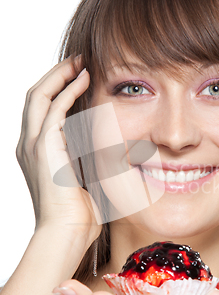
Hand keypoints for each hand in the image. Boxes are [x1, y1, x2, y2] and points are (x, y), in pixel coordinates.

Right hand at [16, 57, 101, 247]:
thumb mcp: (84, 177)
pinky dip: (68, 90)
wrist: (67, 232)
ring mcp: (32, 145)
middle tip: (79, 61)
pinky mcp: (42, 147)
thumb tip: (114, 146)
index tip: (80, 76)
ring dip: (60, 75)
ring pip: (39, 95)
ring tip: (80, 63)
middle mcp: (28, 144)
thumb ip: (89, 157)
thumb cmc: (79, 213)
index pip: (42, 109)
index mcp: (36, 152)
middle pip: (35, 96)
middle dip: (56, 75)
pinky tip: (84, 80)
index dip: (58, 89)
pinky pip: (53, 108)